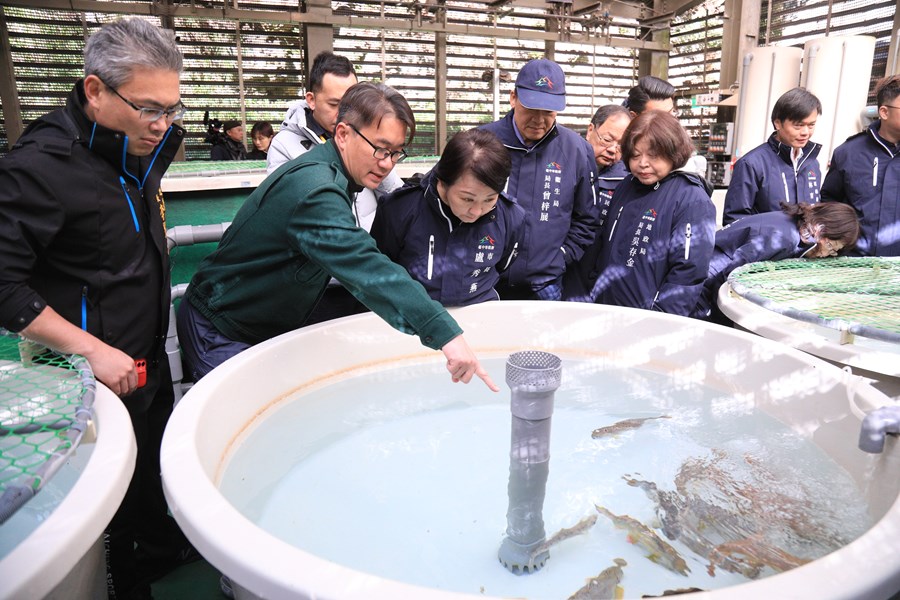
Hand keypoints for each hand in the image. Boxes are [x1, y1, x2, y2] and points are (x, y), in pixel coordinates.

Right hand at [21, 306, 138, 396]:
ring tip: (103, 387)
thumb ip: (112, 364)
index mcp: (126, 359)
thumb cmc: (88, 349)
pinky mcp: (114, 378)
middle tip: (110, 389)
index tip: (120, 387)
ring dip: (115, 391)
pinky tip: (103, 387)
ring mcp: (121, 373)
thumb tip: (110, 372)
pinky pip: (116, 392)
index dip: (126, 385)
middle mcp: (126, 366)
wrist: (82, 346)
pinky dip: (110, 392)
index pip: (133, 379)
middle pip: (130, 386)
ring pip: (123, 390)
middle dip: (121, 389)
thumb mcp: (105, 355)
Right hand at [83, 343, 138, 396]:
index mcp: (130, 363)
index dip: (133, 385)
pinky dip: (115, 393)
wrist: (95, 352)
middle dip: (128, 390)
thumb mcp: (120, 356)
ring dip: (121, 393)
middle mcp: (127, 370)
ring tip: (118, 393)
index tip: (131, 388)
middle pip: (132, 385)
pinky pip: (116, 391)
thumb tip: (125, 372)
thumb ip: (124, 365)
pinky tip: (112, 391)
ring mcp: (121, 376)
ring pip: (124, 390)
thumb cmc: (104, 352)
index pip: (136, 378)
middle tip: (125, 393)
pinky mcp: (113, 381)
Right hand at [441, 335, 498, 391]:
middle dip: (459, 376)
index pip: (484, 375)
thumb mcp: (461, 361)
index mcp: (475, 363)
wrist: (452, 338)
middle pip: (466, 380)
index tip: (497, 390)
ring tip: (453, 359)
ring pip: (456, 376)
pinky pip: (451, 371)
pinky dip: (449, 366)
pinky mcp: (459, 361)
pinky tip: (451, 358)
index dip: (490, 384)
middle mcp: (472, 364)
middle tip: (456, 366)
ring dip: (452, 369)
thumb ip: (460, 372)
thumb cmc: (457, 349)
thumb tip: (455, 380)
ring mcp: (467, 362)